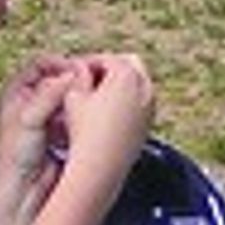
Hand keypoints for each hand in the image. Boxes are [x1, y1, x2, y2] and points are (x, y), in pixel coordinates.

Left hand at [0, 53, 88, 180]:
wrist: (25, 192)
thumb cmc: (13, 161)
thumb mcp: (29, 118)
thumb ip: (49, 94)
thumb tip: (71, 76)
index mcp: (16, 93)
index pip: (41, 65)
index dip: (59, 65)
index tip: (77, 71)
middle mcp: (32, 103)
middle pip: (59, 82)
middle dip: (72, 85)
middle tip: (85, 87)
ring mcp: (48, 118)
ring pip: (69, 100)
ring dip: (77, 104)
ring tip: (83, 108)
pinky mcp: (62, 133)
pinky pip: (77, 119)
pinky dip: (81, 120)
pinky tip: (82, 126)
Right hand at [54, 49, 158, 178]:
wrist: (102, 166)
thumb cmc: (85, 130)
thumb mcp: (73, 96)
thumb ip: (78, 76)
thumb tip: (80, 68)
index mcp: (127, 75)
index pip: (107, 59)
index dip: (89, 62)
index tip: (76, 70)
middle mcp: (145, 87)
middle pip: (130, 63)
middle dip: (111, 67)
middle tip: (91, 76)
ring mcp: (151, 105)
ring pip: (139, 82)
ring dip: (122, 83)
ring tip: (98, 94)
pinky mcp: (150, 122)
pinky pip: (141, 101)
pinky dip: (129, 99)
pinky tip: (108, 111)